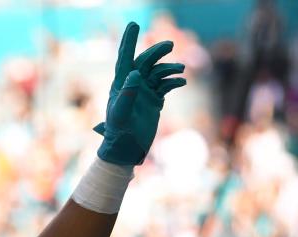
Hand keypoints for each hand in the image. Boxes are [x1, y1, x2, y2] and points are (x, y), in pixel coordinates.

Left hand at [94, 22, 186, 164]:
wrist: (126, 149)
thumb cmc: (118, 132)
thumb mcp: (120, 113)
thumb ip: (127, 93)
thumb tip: (135, 73)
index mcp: (120, 84)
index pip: (125, 58)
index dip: (128, 41)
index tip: (134, 24)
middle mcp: (132, 85)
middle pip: (146, 61)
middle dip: (157, 52)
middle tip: (170, 46)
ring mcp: (144, 92)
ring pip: (158, 72)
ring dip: (169, 68)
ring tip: (180, 69)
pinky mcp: (155, 101)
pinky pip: (166, 85)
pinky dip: (174, 81)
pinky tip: (181, 82)